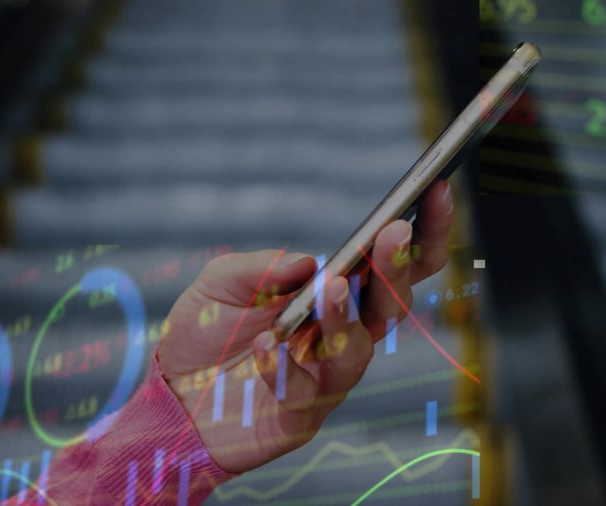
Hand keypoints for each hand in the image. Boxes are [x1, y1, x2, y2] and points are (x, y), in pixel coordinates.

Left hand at [158, 181, 452, 472]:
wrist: (169, 401)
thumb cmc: (206, 335)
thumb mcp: (220, 283)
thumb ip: (260, 267)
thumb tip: (309, 261)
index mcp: (338, 295)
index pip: (394, 264)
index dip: (423, 232)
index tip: (436, 191)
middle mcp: (344, 334)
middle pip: (392, 303)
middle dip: (397, 267)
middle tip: (394, 233)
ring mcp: (327, 377)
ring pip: (357, 349)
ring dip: (344, 316)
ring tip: (328, 289)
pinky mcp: (302, 414)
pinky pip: (306, 391)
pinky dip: (284, 366)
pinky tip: (264, 347)